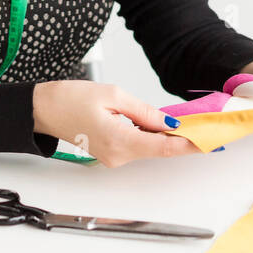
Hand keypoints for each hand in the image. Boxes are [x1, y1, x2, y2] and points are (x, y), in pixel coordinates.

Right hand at [32, 80, 201, 166]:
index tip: (208, 141)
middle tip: (201, 126)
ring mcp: (113, 157)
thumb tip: (168, 122)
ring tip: (182, 122)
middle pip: (158, 149)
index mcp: (118, 140)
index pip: (162, 147)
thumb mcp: (113, 95)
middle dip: (179, 138)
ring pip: (148, 148)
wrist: (44, 109)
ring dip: (163, 136)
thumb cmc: (71, 99)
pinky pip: (136, 146)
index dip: (188, 144)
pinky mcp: (110, 154)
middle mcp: (117, 155)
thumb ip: (144, 111)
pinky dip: (148, 136)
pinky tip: (157, 125)